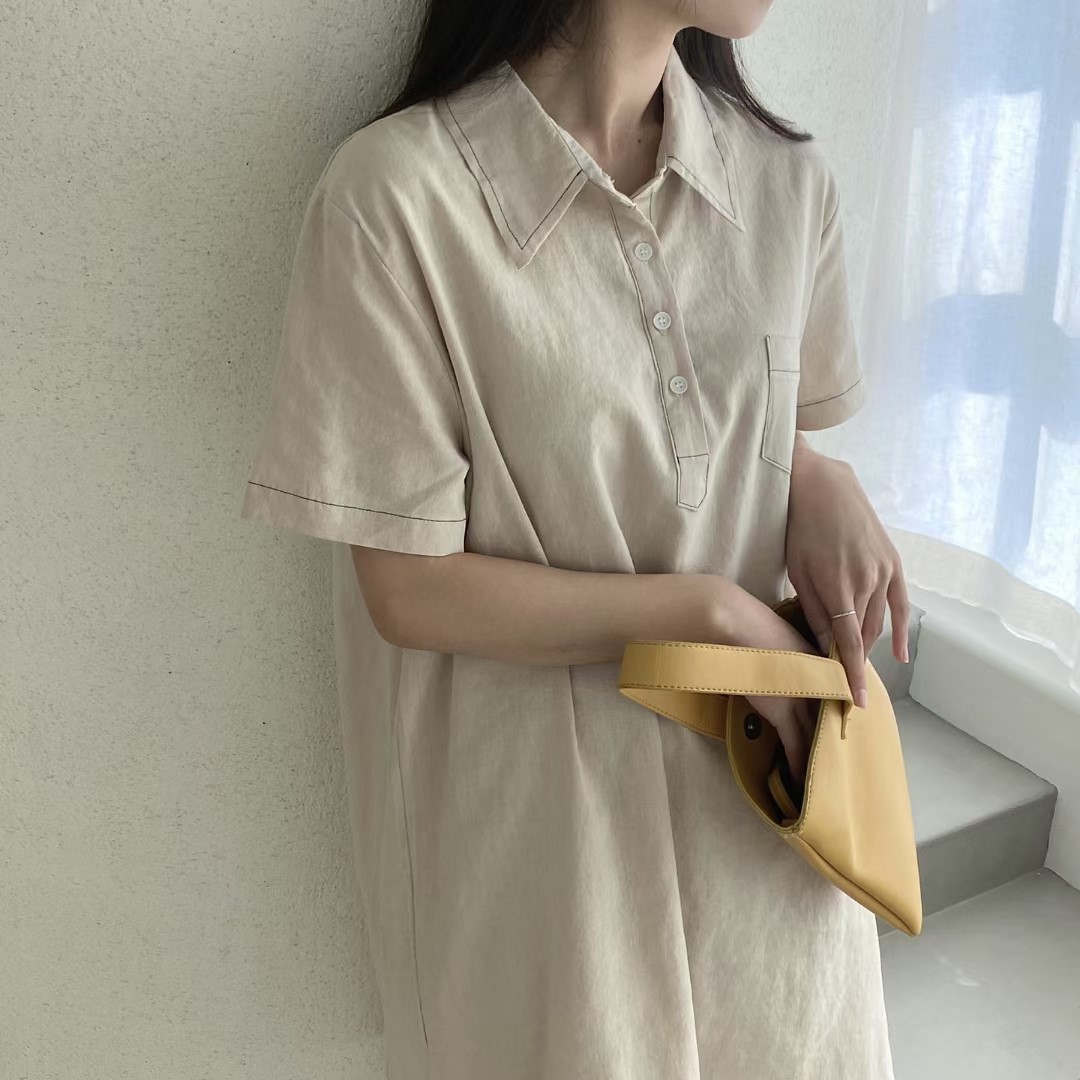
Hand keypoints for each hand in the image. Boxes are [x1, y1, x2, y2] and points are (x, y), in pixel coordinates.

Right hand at [716, 586, 822, 783]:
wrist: (737, 625)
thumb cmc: (750, 624)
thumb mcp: (780, 636)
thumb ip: (788, 654)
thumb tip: (782, 665)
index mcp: (823, 660)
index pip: (836, 695)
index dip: (835, 716)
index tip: (837, 732)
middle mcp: (822, 681)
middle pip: (831, 719)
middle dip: (834, 742)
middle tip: (838, 764)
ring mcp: (805, 698)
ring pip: (816, 737)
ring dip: (817, 758)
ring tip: (821, 779)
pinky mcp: (785, 714)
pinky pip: (796, 747)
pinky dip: (796, 765)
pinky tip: (798, 781)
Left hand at [785, 436, 910, 708]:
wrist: (821, 484)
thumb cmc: (799, 529)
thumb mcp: (798, 573)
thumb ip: (816, 612)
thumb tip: (826, 648)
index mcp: (838, 588)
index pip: (847, 644)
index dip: (851, 675)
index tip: (852, 703)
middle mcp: (867, 582)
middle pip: (864, 635)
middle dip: (855, 663)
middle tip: (845, 687)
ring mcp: (884, 571)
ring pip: (880, 621)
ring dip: (870, 645)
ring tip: (859, 668)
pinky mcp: (893, 560)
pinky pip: (901, 602)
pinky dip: (901, 628)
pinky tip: (901, 652)